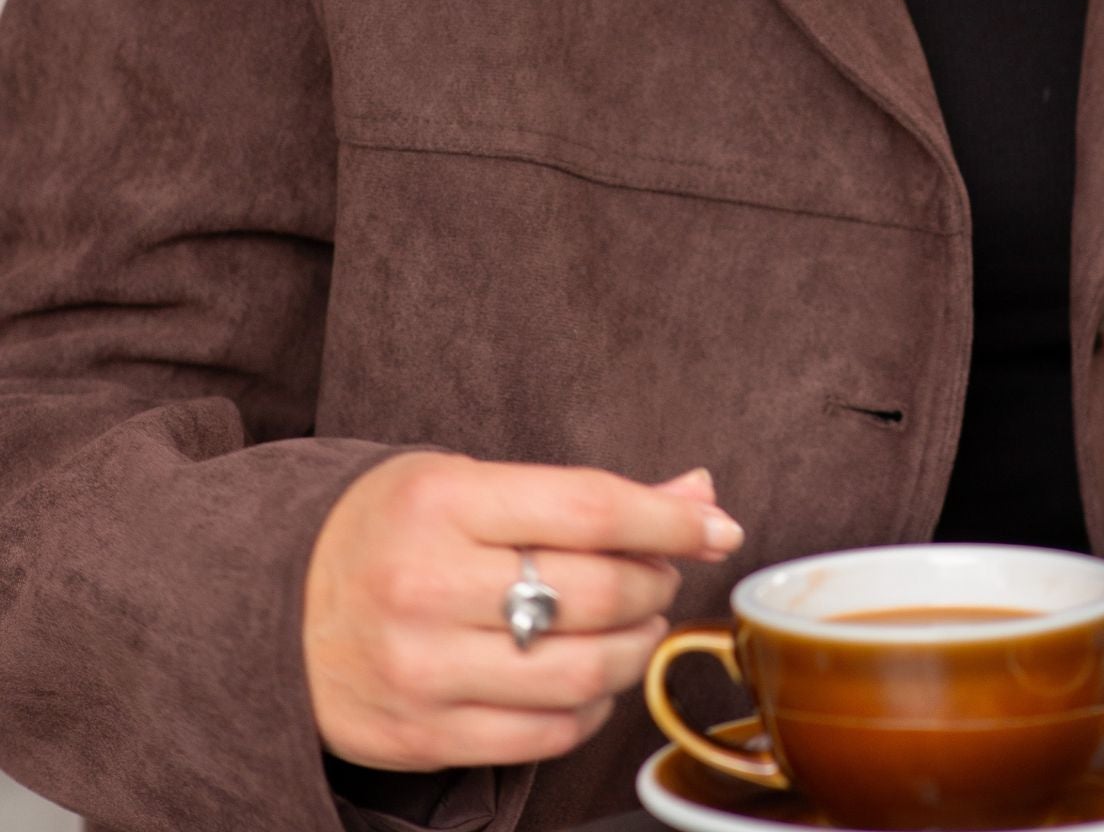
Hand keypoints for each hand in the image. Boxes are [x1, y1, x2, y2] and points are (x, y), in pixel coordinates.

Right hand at [304, 453, 743, 771]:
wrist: (267, 604)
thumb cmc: (391, 530)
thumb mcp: (474, 484)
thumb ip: (587, 496)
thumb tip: (700, 495)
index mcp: (444, 502)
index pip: (590, 507)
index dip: (669, 520)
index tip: (717, 525)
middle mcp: (426, 585)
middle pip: (596, 593)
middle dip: (656, 583)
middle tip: (662, 572)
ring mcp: (418, 669)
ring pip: (580, 672)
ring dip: (634, 648)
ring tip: (634, 624)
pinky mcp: (415, 737)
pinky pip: (542, 735)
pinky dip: (591, 708)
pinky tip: (591, 679)